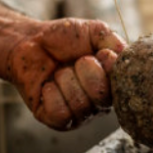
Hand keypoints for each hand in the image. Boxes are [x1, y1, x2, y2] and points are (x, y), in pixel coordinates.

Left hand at [0, 7, 125, 129]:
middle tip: (75, 61)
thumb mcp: (95, 31)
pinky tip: (48, 86)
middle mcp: (100, 103)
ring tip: (59, 72)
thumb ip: (114, 42)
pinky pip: (61, 114)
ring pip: (80, 104)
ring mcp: (80, 114)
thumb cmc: (63, 38)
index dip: (108, 65)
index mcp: (113, 83)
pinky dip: (52, 94)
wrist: (30, 41)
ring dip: (65, 80)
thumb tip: (122, 57)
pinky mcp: (58, 121)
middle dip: (85, 70)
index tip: (98, 53)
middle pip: (102, 97)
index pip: (123, 84)